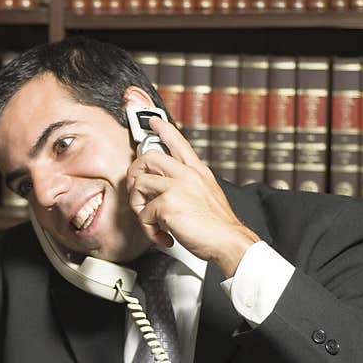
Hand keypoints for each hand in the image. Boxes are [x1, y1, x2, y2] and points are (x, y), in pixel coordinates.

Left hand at [126, 116, 259, 276]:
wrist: (228, 241)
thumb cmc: (217, 226)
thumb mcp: (207, 195)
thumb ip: (188, 187)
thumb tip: (165, 192)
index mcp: (197, 171)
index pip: (178, 142)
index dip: (163, 128)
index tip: (152, 120)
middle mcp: (187, 174)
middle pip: (147, 157)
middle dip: (134, 175)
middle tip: (136, 193)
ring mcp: (176, 186)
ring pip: (139, 185)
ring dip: (138, 207)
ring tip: (152, 222)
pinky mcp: (167, 203)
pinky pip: (143, 214)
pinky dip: (149, 230)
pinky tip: (164, 236)